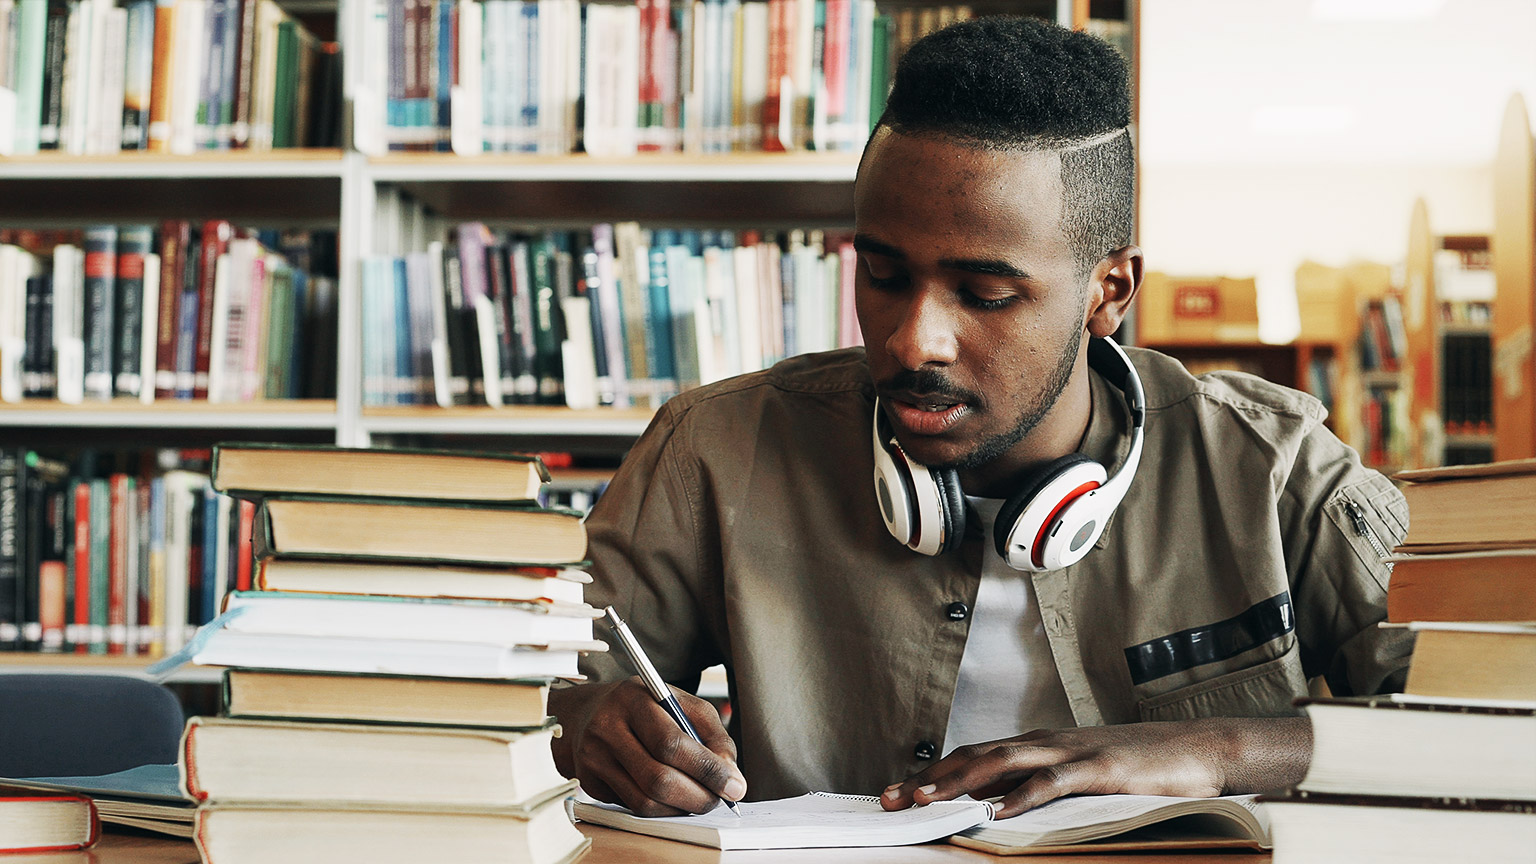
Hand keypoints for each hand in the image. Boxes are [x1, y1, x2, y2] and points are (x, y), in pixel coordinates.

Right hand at [549, 677, 746, 816]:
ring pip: (645, 801)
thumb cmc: (644, 707)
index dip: (708, 769)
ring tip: (701, 799)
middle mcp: (606, 728)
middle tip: (720, 800)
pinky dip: (662, 810)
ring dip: (682, 808)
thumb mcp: (681, 704)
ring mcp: (593, 758)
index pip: (672, 743)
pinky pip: (633, 808)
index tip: (735, 786)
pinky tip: (675, 799)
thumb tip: (731, 775)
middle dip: (698, 796)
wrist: (588, 712)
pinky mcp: (590, 783)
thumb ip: (712, 734)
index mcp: (633, 699)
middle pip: (658, 778)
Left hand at [880, 717, 1309, 818]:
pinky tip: (997, 812)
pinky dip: (1022, 797)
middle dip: (930, 778)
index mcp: (1037, 745)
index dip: (931, 774)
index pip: (971, 756)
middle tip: (893, 799)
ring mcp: (1072, 752)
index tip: (894, 794)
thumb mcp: (1077, 776)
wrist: (1198, 749)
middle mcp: (1046, 743)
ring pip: (1003, 763)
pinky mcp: (1099, 769)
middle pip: (975, 756)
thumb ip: (1036, 785)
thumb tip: (991, 806)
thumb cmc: (1138, 768)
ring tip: (928, 800)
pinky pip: (1053, 782)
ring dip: (961, 781)